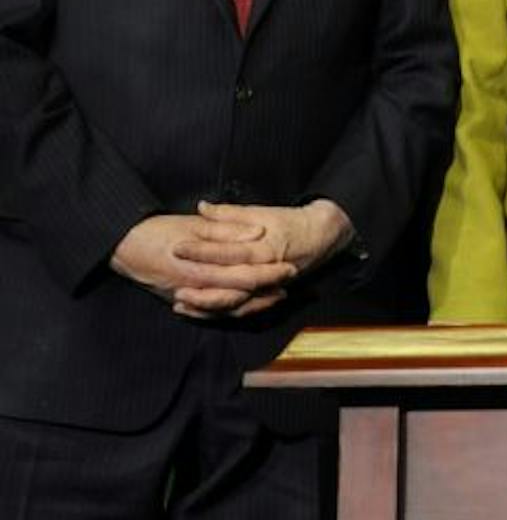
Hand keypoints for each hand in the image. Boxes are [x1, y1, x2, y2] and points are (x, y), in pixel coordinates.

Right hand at [111, 211, 298, 318]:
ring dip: (253, 303)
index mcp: (201, 269)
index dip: (269, 273)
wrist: (122, 246)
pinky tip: (244, 304)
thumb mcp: (193, 225)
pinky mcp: (180, 301)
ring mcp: (187, 298)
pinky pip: (210, 313)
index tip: (289, 267)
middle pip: (239, 295)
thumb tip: (258, 231)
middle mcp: (195, 289)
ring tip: (276, 296)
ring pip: (226, 309)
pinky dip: (230, 310)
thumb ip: (226, 229)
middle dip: (267, 290)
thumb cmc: (157, 231)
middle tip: (289, 282)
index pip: (244, 276)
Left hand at [171, 199, 354, 316]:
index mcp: (262, 247)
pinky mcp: (263, 295)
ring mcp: (265, 286)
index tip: (177, 247)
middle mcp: (264, 270)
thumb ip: (229, 213)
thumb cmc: (288, 222)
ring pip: (233, 303)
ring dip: (205, 305)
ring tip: (178, 302)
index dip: (201, 250)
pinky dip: (216, 312)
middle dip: (198, 286)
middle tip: (173, 285)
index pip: (226, 251)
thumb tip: (202, 207)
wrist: (320, 237)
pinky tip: (196, 310)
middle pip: (228, 284)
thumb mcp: (260, 212)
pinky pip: (238, 310)